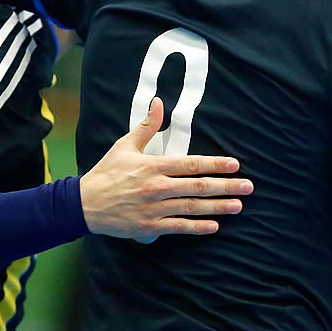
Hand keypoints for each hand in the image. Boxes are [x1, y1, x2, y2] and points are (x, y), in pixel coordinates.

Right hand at [79, 98, 252, 241]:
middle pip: (197, 187)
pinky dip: (197, 227)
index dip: (215, 164)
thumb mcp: (124, 146)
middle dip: (225, 186)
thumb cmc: (106, 173)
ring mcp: (153, 208)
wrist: (84, 204)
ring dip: (217, 207)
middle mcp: (156, 187)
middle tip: (247, 186)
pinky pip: (178, 227)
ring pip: (192, 208)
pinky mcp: (149, 226)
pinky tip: (214, 226)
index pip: (191, 164)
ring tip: (237, 206)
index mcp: (153, 166)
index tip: (235, 165)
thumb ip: (146, 126)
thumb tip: (158, 102)